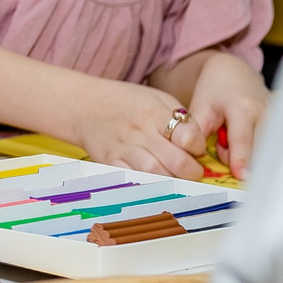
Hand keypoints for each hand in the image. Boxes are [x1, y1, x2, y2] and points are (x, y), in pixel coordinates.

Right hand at [70, 80, 207, 177]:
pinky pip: (133, 181)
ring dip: (173, 181)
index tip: (195, 148)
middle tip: (193, 171)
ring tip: (176, 177)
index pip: (188, 136)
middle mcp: (139, 132)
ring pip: (156, 175)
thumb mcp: (156, 97)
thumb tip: (199, 144)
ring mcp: (123, 150)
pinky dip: (148, 185)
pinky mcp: (110, 163)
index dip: (198, 146)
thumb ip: (179, 118)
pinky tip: (155, 182)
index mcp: (154, 113)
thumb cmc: (125, 101)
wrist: (83, 106)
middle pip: (176, 162)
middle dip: (192, 171)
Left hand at [184, 52, 269, 178]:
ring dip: (249, 154)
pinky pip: (271, 147)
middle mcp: (267, 114)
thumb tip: (198, 160)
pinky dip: (257, 151)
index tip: (241, 176)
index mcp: (244, 108)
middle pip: (258, 150)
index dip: (241, 159)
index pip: (243, 140)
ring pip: (266, 151)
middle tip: (224, 146)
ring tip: (232, 137)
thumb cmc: (214, 89)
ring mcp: (279, 120)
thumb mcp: (200, 108)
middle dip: (241, 159)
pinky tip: (247, 140)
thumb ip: (199, 134)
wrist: (234, 72)